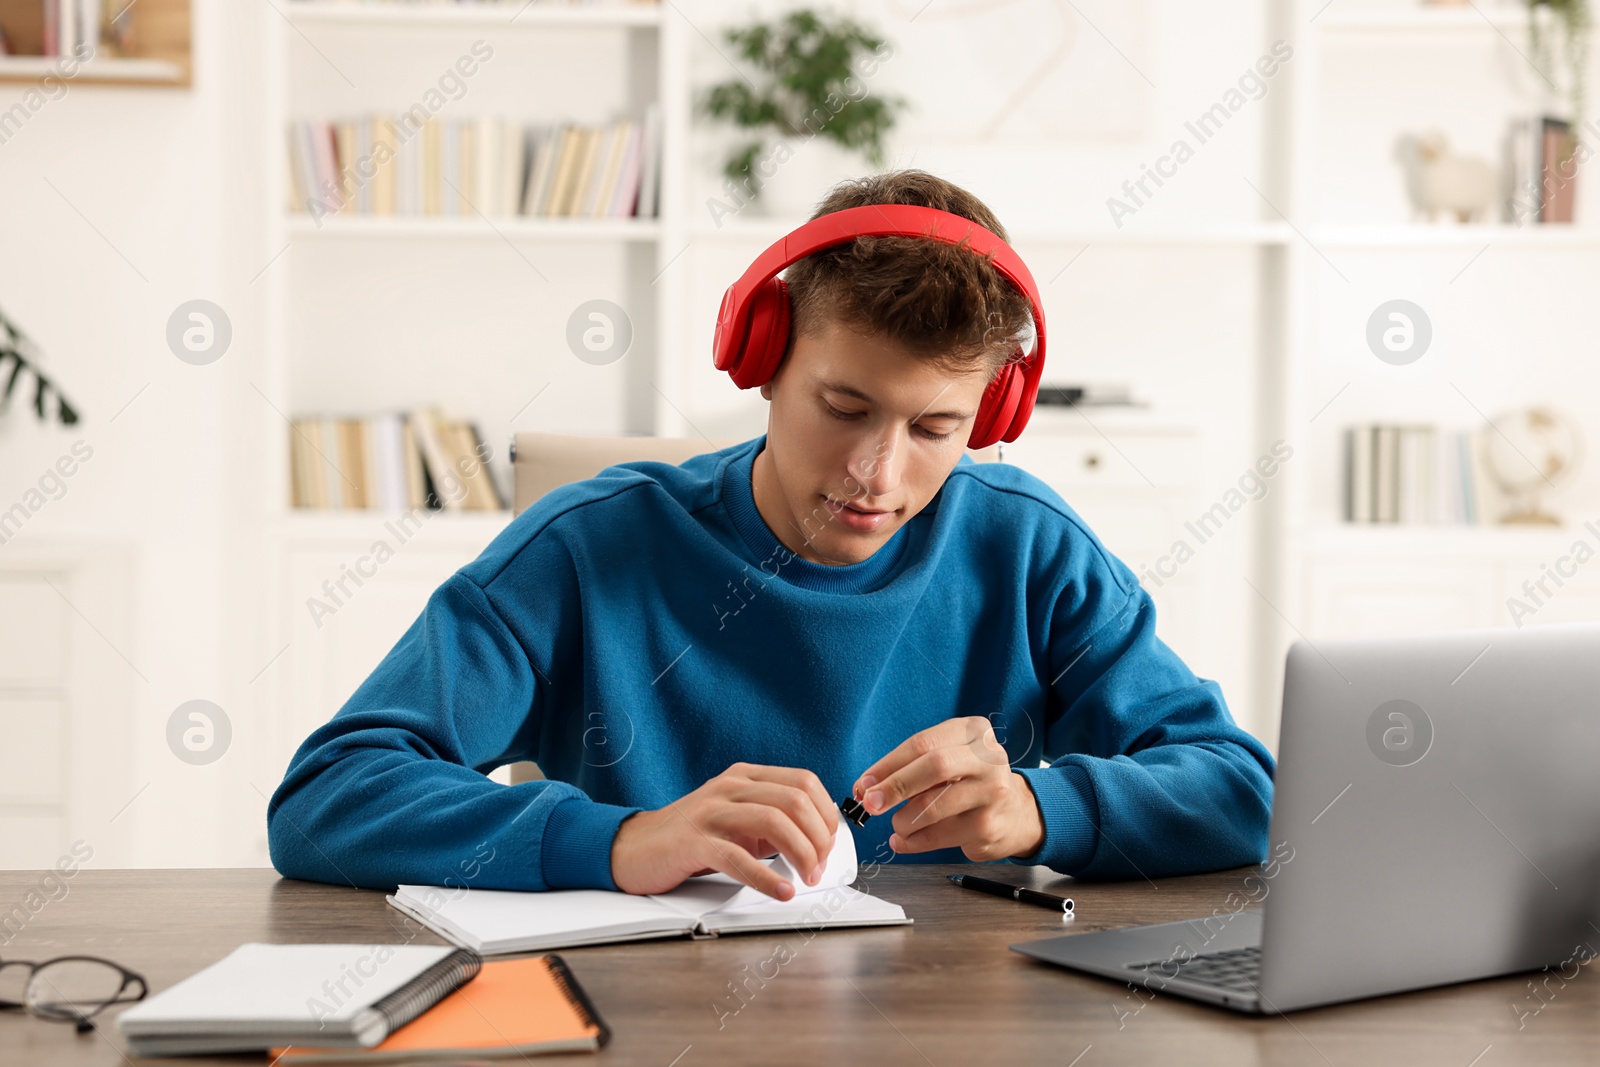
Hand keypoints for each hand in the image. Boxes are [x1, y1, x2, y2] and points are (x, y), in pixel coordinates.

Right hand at [610, 762, 839, 900]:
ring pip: (774, 822)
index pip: (804, 783)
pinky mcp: (695, 842)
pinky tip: (782, 891)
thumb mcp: (738, 820)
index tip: (829, 844)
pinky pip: (739, 858)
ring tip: (805, 878)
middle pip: (795, 801)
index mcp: (745, 777)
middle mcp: (730, 787)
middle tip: (819, 868)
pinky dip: (767, 877)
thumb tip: (819, 840)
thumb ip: (774, 822)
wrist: (635, 847)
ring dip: (801, 855)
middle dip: (818, 839)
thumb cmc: (692, 838)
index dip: (826, 815)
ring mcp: (711, 812)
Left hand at [851, 716, 1044, 861]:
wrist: (1016, 813)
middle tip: (871, 803)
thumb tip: (868, 787)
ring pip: (935, 806)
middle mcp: (988, 758)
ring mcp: (992, 792)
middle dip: (895, 786)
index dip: (888, 764)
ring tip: (897, 825)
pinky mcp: (989, 826)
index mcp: (974, 731)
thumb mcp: (950, 759)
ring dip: (904, 820)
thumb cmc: (971, 782)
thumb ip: (912, 767)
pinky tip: (905, 841)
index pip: (923, 743)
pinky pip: (940, 835)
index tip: (865, 782)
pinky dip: (914, 842)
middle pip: (934, 766)